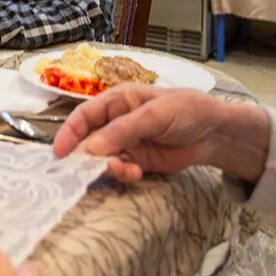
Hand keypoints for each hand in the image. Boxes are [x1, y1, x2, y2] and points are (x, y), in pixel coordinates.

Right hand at [53, 86, 269, 184]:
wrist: (216, 134)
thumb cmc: (186, 111)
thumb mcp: (154, 115)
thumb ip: (123, 130)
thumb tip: (92, 148)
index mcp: (117, 100)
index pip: (84, 115)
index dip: (69, 132)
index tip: (60, 152)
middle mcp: (116, 122)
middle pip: (89, 140)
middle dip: (87, 156)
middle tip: (84, 170)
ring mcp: (126, 143)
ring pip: (103, 158)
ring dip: (109, 167)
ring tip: (124, 170)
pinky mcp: (137, 161)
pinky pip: (120, 170)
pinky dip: (123, 175)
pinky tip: (135, 174)